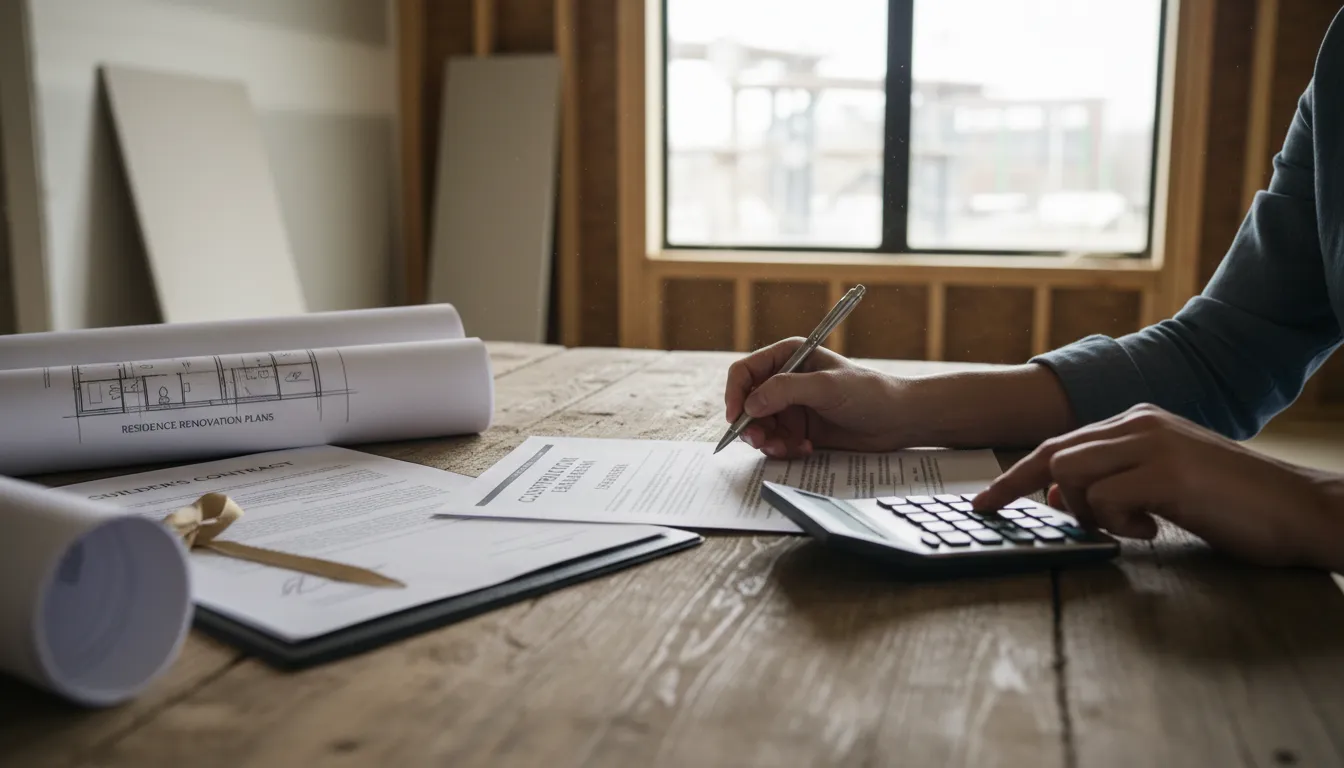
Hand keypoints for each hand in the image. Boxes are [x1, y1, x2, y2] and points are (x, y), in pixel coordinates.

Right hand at [724, 337, 902, 457]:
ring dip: (768, 441)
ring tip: (788, 448)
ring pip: (759, 427)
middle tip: (762, 442)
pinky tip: (806, 448)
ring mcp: (791, 406)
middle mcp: (785, 380)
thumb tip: (750, 404)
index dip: (735, 394)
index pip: (745, 371)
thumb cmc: (869, 393)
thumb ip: (784, 391)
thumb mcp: (825, 387)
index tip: (736, 418)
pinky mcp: (799, 429)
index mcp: (788, 357)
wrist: (898, 420)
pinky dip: (784, 449)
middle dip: (751, 425)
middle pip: (747, 403)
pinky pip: (776, 442)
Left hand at [973, 404, 1339, 568]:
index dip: (1016, 474)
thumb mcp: (1161, 486)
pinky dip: (1116, 524)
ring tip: (1132, 526)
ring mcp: (1154, 443)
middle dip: (1017, 488)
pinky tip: (1154, 529)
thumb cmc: (1234, 504)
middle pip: (1052, 453)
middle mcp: (1140, 423)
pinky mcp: (1168, 472)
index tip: (984, 500)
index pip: (1059, 443)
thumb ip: (1112, 482)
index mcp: (1138, 421)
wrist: (1301, 510)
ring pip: (1069, 473)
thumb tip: (1058, 495)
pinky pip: (1104, 498)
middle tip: (992, 514)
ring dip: (1087, 512)